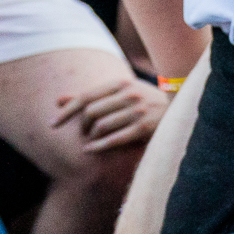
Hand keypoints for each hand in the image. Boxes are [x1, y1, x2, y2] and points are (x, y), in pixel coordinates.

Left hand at [51, 76, 165, 153]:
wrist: (181, 111)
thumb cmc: (143, 103)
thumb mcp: (120, 94)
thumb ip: (90, 96)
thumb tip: (57, 100)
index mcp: (122, 83)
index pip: (85, 96)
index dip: (66, 112)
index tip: (52, 125)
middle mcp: (130, 94)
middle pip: (90, 112)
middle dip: (82, 127)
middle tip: (83, 134)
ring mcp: (139, 111)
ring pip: (100, 126)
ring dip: (91, 137)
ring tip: (91, 141)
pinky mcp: (145, 128)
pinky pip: (113, 139)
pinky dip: (97, 146)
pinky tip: (89, 150)